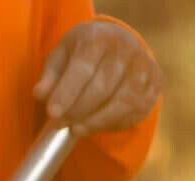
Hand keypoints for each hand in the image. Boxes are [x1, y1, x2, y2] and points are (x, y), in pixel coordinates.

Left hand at [35, 21, 163, 135]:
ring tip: (75, 129)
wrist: (116, 47)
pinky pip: (134, 112)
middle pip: (100, 89)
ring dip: (94, 122)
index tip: (53, 113)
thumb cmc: (82, 56)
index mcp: (98, 37)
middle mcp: (126, 47)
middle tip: (60, 124)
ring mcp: (143, 65)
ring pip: (120, 103)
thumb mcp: (61, 59)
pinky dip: (112, 123)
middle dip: (77, 111)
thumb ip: (50, 76)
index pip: (82, 68)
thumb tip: (40, 94)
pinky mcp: (154, 83)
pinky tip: (96, 124)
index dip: (67, 93)